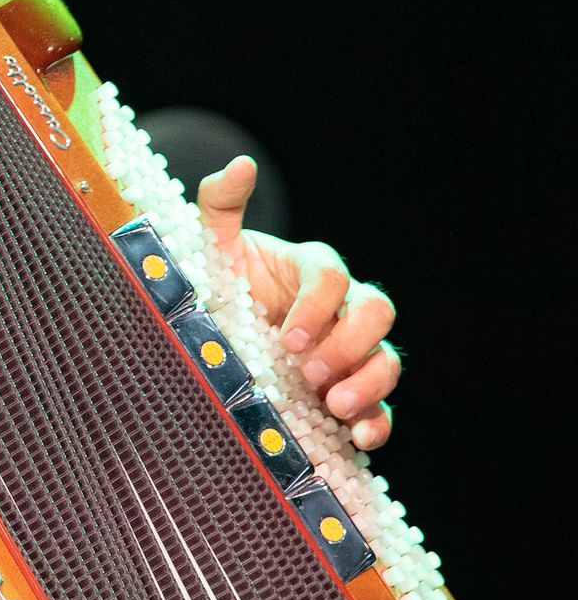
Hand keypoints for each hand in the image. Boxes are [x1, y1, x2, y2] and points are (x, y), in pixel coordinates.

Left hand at [196, 155, 399, 449]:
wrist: (216, 333)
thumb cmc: (220, 285)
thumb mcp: (211, 247)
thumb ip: (220, 202)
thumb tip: (243, 163)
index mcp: (312, 270)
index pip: (333, 277)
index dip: (317, 306)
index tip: (285, 336)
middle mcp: (342, 308)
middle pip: (376, 312)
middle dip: (348, 342)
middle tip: (307, 369)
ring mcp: (352, 351)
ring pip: (387, 358)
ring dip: (367, 383)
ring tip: (332, 405)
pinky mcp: (352, 391)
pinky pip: (382, 406)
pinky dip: (378, 422)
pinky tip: (358, 436)